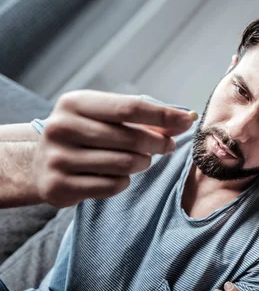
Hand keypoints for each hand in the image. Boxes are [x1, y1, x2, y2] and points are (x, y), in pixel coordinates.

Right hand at [33, 90, 194, 206]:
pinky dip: (124, 181)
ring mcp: (58, 158)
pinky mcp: (60, 186)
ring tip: (139, 160)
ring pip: (126, 164)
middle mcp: (61, 128)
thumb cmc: (85, 135)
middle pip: (132, 138)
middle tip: (167, 146)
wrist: (39, 163)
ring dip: (143, 163)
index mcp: (74, 103)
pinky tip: (115, 175)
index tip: (187, 120)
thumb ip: (144, 117)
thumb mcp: (107, 117)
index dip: (164, 114)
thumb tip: (186, 119)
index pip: (130, 107)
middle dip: (159, 143)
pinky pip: (113, 186)